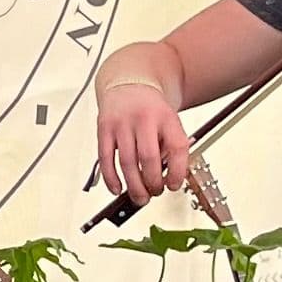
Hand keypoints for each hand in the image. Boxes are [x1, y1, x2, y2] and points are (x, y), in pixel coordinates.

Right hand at [92, 74, 187, 202]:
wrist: (128, 85)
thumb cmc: (150, 109)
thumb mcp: (169, 122)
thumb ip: (170, 146)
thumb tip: (168, 177)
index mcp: (166, 117)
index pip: (177, 147)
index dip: (177, 171)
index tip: (174, 185)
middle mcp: (144, 119)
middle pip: (149, 158)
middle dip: (153, 183)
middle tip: (154, 192)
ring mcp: (122, 124)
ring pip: (127, 162)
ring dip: (134, 186)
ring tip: (140, 197)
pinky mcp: (104, 129)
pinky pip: (105, 159)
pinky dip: (111, 178)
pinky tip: (117, 188)